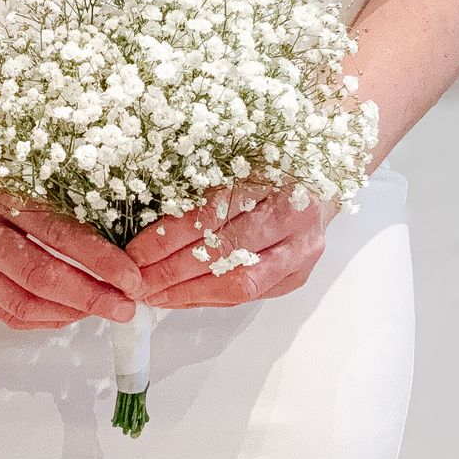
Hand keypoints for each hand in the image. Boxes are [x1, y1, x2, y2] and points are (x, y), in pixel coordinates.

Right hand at [0, 191, 143, 330]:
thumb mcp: (17, 164)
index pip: (58, 232)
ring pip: (22, 302)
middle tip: (126, 306)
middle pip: (40, 275)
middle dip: (90, 296)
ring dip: (69, 312)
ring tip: (103, 310)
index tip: (132, 275)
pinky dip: (42, 318)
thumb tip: (113, 230)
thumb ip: (55, 195)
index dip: (99, 259)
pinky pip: (4, 312)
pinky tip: (68, 313)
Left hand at [126, 186, 337, 308]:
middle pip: (225, 252)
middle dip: (172, 272)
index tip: (134, 252)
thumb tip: (147, 222)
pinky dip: (209, 298)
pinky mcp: (298, 275)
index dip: (169, 237)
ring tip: (153, 295)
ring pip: (240, 282)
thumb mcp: (238, 160)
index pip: (212, 214)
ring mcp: (301, 250)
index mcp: (274, 176)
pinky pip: (249, 295)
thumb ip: (202, 185)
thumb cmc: (272, 166)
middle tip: (136, 282)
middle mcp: (294, 215)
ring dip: (188, 292)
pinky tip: (180, 298)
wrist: (323, 180)